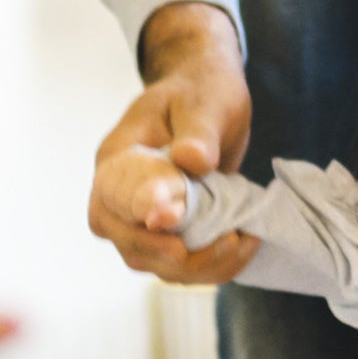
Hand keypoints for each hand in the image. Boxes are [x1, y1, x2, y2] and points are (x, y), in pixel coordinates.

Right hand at [89, 1, 256, 284]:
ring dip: (200, 266)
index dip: (140, 213)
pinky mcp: (166, 233)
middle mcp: (120, 195)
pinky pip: (177, 266)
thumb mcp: (205, 103)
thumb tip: (192, 161)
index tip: (173, 220)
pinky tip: (243, 248)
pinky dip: (210, 267)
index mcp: (118, 157)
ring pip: (154, 264)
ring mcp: (140, 218)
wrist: (206, 96)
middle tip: (228, 241)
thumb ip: (197, 133)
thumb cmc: (201, 91)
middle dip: (176, 254)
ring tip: (244, 243)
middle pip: (128, 243)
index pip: (113, 196)